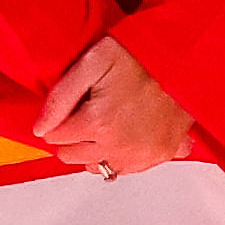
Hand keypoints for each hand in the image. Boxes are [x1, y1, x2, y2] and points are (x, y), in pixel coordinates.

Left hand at [32, 36, 192, 178]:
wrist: (184, 57)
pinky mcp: (161, 154)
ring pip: (98, 166)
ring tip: (109, 122)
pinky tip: (127, 132)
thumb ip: (60, 97)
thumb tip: (40, 128)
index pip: (54, 137)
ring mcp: (142, 153)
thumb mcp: (91, 63)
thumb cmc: (141, 55)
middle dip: (74, 136)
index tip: (74, 104)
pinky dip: (122, 155)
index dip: (60, 118)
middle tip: (89, 111)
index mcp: (98, 123)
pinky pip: (127, 169)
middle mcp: (120, 145)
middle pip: (72, 156)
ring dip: (97, 148)